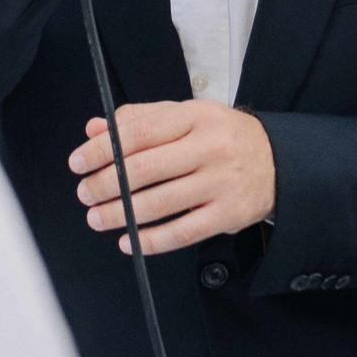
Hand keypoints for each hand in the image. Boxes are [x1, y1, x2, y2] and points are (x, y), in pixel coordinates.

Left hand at [69, 100, 275, 256]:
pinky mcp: (228, 215)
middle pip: (145, 169)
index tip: (79, 162)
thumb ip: (141, 120)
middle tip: (85, 193)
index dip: (103, 149)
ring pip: (160, 203)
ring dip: (121, 214)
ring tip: (98, 217)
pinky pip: (182, 232)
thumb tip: (96, 129)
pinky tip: (129, 240)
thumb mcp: (186, 115)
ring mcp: (221, 182)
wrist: (277, 161)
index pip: (139, 132)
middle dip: (105, 185)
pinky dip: (151, 241)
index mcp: (195, 116)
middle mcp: (210, 147)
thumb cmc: (223, 137)